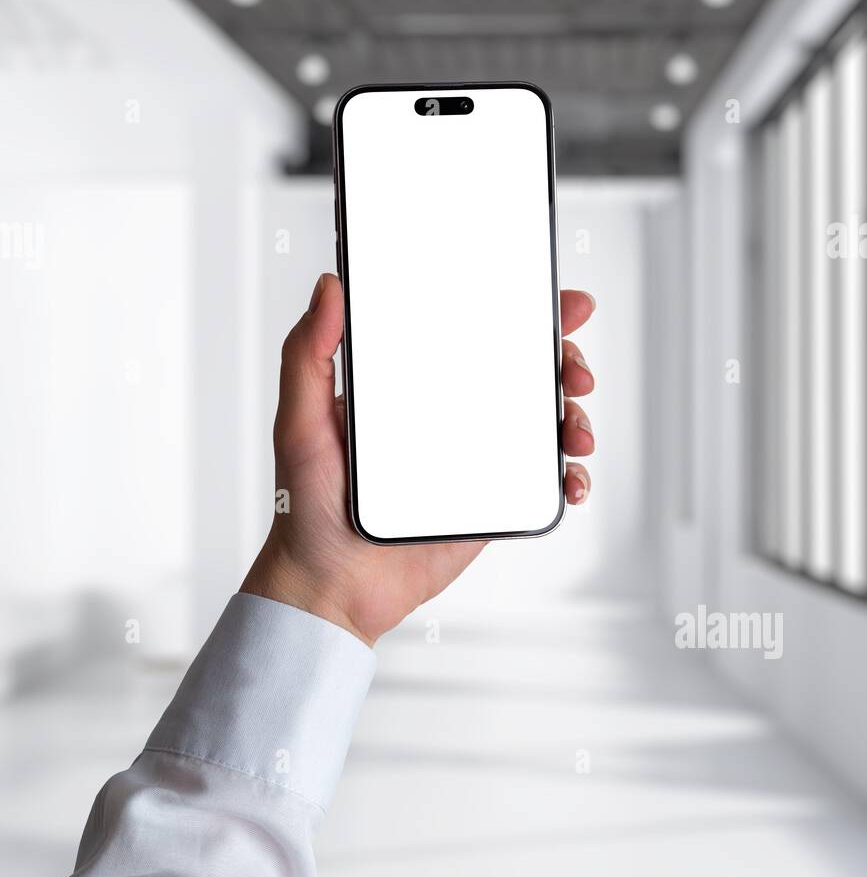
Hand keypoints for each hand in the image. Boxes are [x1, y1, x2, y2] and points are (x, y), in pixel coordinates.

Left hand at [241, 273, 594, 645]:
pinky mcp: (489, 501)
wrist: (331, 589)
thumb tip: (329, 287)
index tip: (554, 299)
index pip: (472, 331)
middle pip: (522, 371)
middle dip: (564, 360)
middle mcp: (447, 415)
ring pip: (542, 422)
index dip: (520, 310)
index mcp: (410, 385)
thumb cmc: (306, 508)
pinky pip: (542, 481)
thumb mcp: (299, 422)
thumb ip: (307, 355)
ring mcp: (474, 458)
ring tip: (575, 430)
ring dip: (575, 416)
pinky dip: (570, 475)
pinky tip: (571, 477)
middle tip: (573, 369)